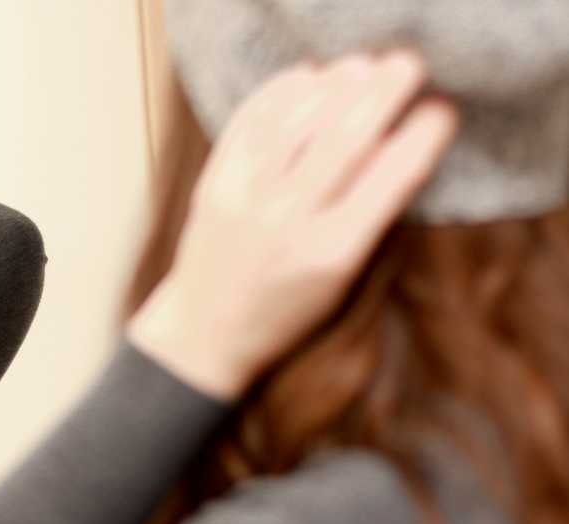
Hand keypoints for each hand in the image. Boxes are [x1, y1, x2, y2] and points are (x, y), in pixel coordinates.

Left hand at [127, 48, 458, 400]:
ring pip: (295, 123)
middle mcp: (287, 222)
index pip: (389, 181)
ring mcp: (245, 200)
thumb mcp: (344, 279)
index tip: (439, 111)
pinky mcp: (213, 184)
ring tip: (360, 67)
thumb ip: (372, 219)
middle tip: (406, 67)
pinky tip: (307, 78)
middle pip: (344, 139)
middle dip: (382, 93)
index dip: (421, 138)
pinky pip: (248, 123)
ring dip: (333, 85)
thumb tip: (402, 143)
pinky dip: (279, 93)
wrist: (207, 332)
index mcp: (332, 253)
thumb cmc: (288, 309)